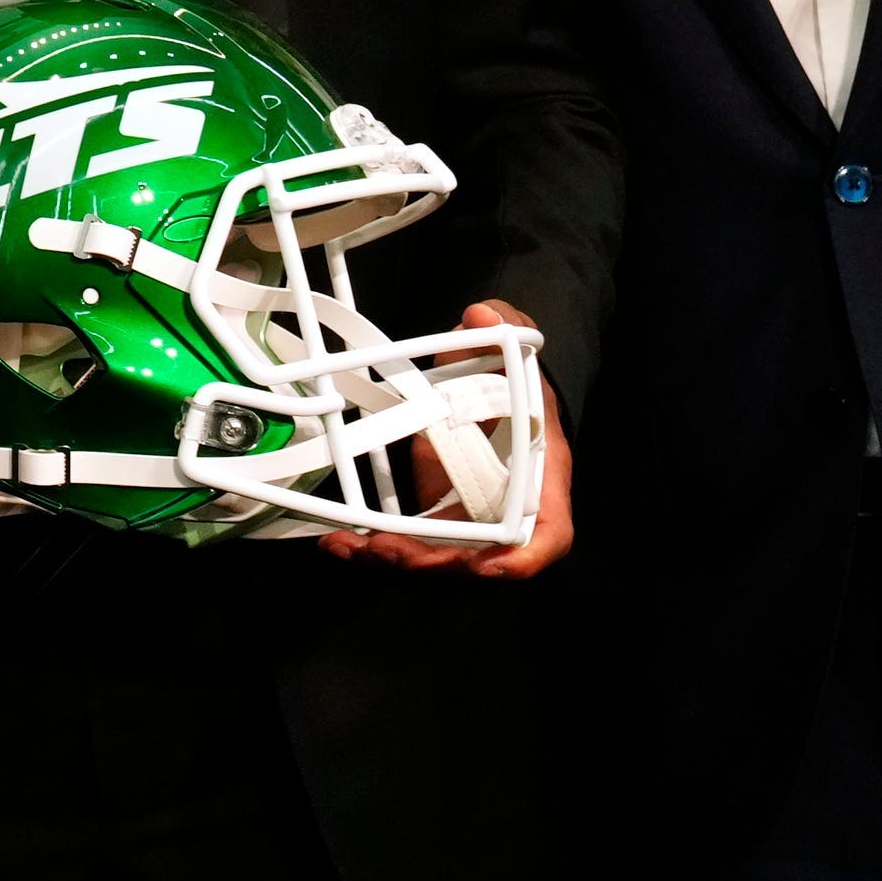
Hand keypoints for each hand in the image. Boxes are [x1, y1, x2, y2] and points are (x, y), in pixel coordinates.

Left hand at [313, 304, 574, 579]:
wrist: (497, 399)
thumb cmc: (517, 389)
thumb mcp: (517, 356)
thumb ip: (505, 335)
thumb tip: (484, 315)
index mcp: (540, 484)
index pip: (546, 537)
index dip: (519, 558)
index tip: (488, 565)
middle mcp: (504, 517)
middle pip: (474, 563)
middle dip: (431, 563)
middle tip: (388, 550)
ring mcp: (466, 525)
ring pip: (431, 563)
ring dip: (390, 563)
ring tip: (349, 548)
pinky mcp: (432, 523)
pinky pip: (403, 548)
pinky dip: (369, 551)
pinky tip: (335, 542)